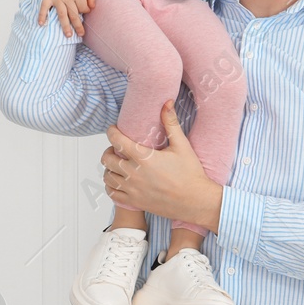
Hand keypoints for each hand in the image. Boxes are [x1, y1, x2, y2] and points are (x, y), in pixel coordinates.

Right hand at [38, 0, 93, 37]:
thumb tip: (92, 7)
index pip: (83, 9)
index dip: (85, 11)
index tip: (84, 11)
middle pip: (74, 15)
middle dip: (78, 26)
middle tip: (81, 35)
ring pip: (62, 15)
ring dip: (65, 26)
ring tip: (68, 35)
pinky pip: (44, 8)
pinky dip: (42, 16)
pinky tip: (41, 24)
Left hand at [102, 101, 222, 230]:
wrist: (196, 201)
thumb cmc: (190, 174)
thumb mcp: (182, 145)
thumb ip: (171, 123)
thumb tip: (166, 103)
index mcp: (143, 158)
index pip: (116, 141)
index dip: (112, 132)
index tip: (114, 129)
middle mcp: (134, 174)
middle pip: (107, 158)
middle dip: (110, 150)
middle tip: (119, 148)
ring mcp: (133, 190)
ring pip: (107, 176)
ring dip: (109, 168)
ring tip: (118, 164)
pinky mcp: (135, 202)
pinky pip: (113, 194)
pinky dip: (112, 186)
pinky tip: (119, 181)